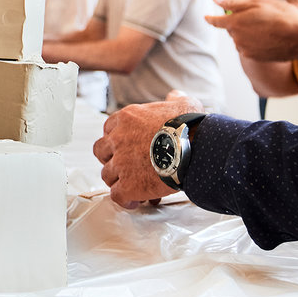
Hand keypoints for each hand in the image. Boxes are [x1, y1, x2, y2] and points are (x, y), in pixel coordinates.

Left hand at [93, 92, 203, 207]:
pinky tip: (136, 200)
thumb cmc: (190, 126)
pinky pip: (117, 195)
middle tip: (126, 166)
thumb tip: (174, 96)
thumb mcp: (184, 104)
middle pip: (101, 151)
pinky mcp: (128, 185)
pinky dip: (125, 199)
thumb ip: (174, 99)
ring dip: (119, 180)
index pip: (109, 129)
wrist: (196, 148)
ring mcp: (121, 163)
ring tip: (134, 185)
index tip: (127, 147)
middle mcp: (118, 139)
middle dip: (111, 159)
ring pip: (107, 175)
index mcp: (126, 118)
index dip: (117, 140)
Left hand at [207, 0, 297, 61]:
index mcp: (235, 23)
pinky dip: (255, 41)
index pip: (216, 21)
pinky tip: (269, 36)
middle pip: (232, 28)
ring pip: (241, 37)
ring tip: (267, 26)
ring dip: (248, 32)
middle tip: (259, 16)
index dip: (211, 18)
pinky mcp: (253, 57)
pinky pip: (249, 47)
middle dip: (239, 21)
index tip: (206, 17)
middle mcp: (237, 38)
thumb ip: (232, 2)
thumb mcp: (258, 3)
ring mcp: (245, 50)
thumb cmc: (282, 16)